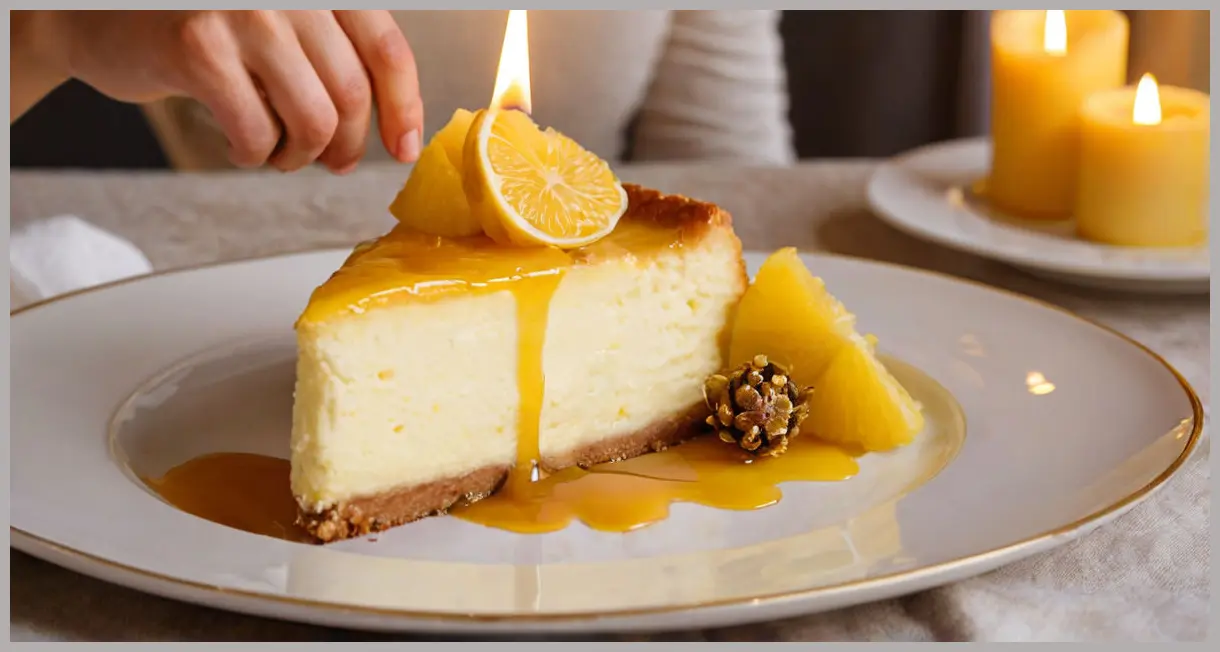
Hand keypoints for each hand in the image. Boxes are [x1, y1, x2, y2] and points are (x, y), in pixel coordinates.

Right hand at [26, 10, 423, 172]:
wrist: (98, 16)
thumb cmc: (200, 26)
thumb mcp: (284, 24)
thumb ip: (336, 56)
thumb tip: (395, 125)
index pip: (385, 48)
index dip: (403, 107)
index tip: (404, 146)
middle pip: (351, 93)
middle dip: (347, 144)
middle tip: (331, 161)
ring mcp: (242, 13)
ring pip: (313, 120)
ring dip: (300, 154)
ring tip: (279, 150)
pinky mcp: (198, 48)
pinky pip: (257, 133)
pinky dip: (255, 155)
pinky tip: (243, 145)